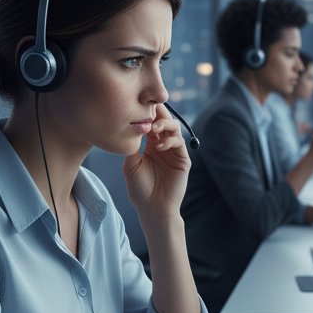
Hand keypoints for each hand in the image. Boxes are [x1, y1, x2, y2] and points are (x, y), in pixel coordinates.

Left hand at [123, 104, 190, 222]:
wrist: (153, 209)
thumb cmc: (140, 189)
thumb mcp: (130, 164)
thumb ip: (132, 145)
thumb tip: (130, 125)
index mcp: (150, 144)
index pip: (151, 122)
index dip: (147, 112)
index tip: (138, 103)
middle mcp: (163, 145)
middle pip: (164, 121)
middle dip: (158, 112)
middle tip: (149, 107)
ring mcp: (174, 152)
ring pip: (174, 128)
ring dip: (164, 124)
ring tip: (153, 128)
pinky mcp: (183, 160)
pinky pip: (179, 143)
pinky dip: (170, 140)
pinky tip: (158, 146)